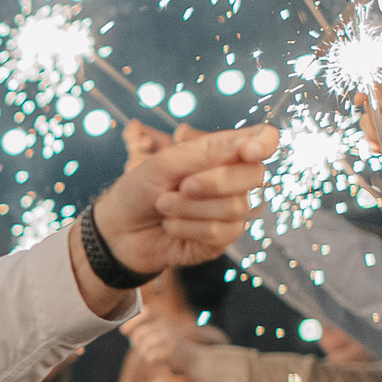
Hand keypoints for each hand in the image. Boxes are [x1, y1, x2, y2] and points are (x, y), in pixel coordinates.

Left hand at [91, 123, 277, 274]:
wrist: (118, 229)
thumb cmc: (140, 189)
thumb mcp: (164, 162)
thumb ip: (206, 151)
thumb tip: (249, 141)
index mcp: (222, 153)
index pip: (263, 141)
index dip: (263, 143)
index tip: (249, 150)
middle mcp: (233, 181)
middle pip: (253, 175)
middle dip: (215, 181)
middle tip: (182, 185)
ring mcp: (229, 212)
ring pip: (235, 207)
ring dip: (191, 207)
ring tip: (163, 206)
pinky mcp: (220, 240)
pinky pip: (219, 231)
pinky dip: (187, 227)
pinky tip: (170, 226)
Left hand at [121, 311, 204, 381]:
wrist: (197, 361)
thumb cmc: (176, 351)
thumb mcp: (162, 337)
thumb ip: (145, 333)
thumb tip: (124, 330)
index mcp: (164, 322)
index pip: (144, 314)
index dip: (132, 323)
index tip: (124, 331)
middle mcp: (166, 328)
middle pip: (139, 335)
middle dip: (137, 345)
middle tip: (146, 351)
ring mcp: (168, 339)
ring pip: (143, 348)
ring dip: (146, 355)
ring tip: (155, 357)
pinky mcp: (170, 351)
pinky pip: (150, 358)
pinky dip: (153, 361)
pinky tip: (161, 362)